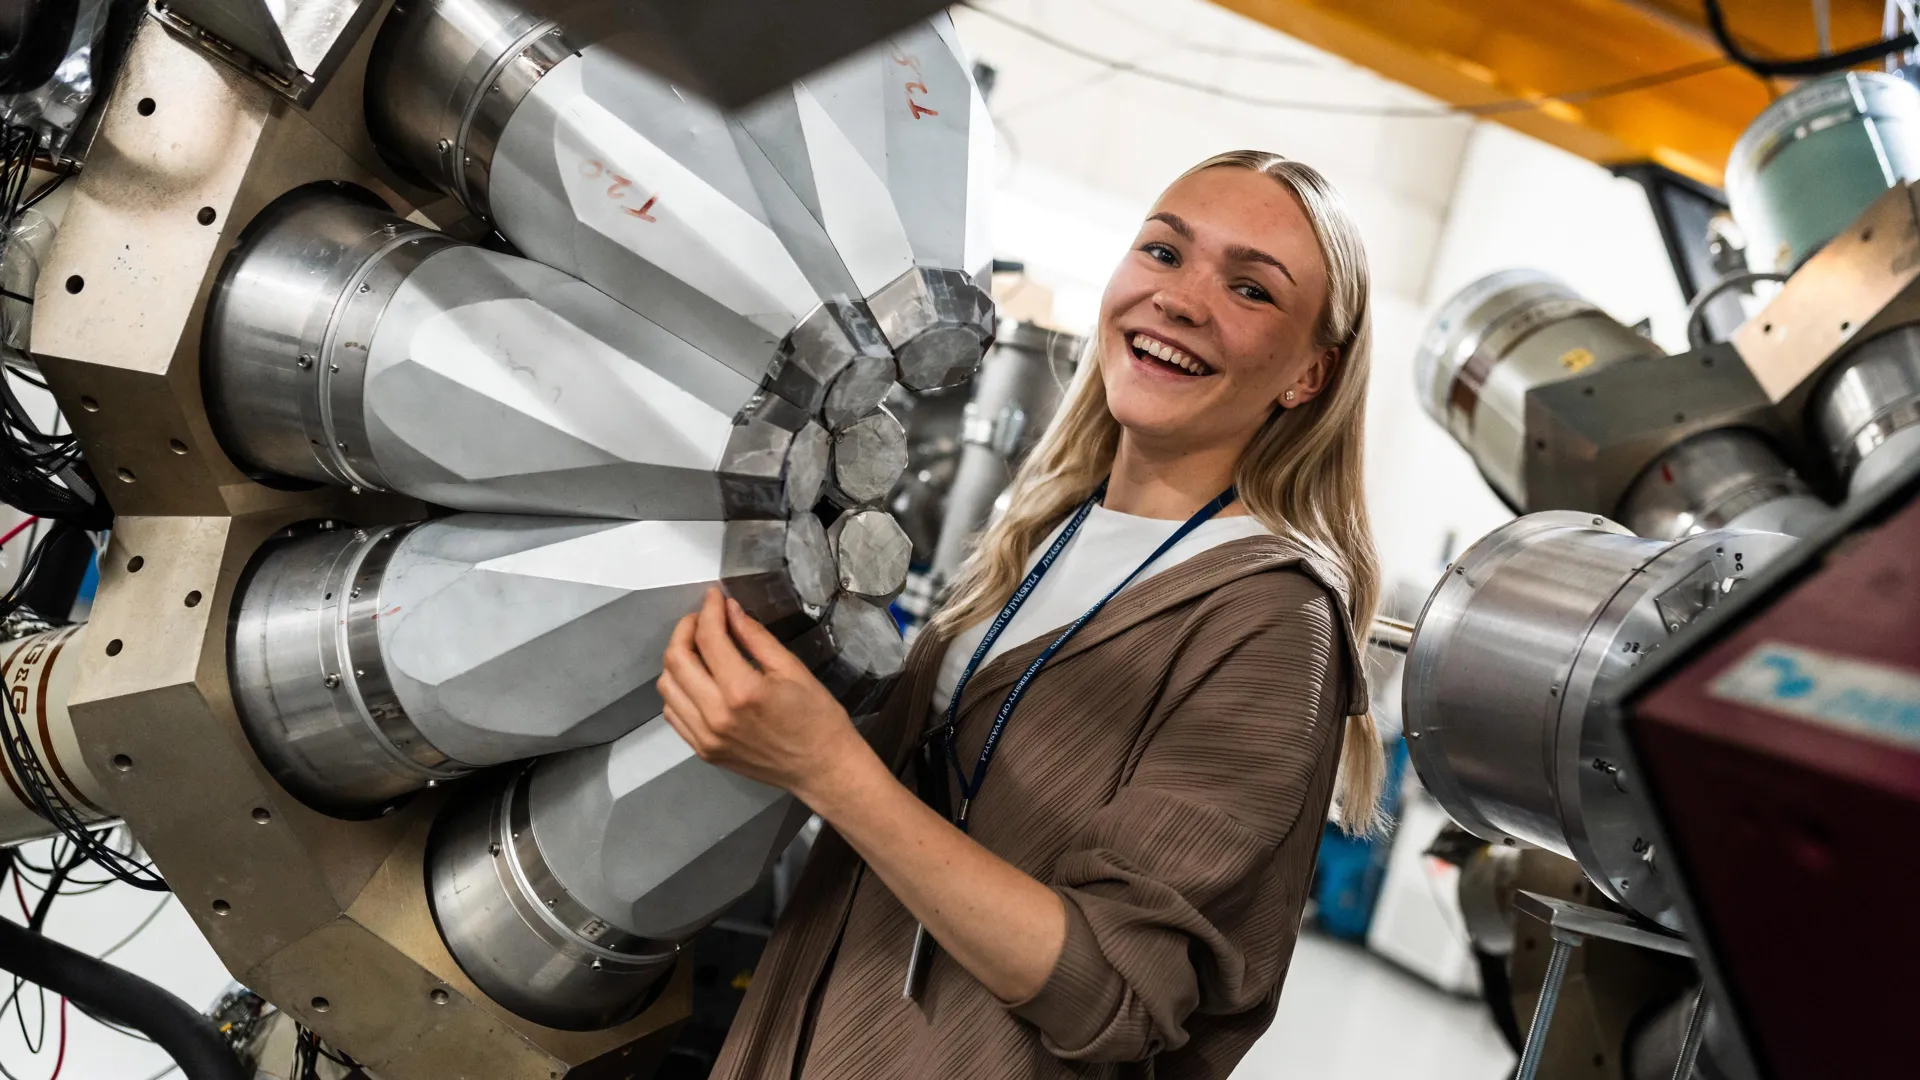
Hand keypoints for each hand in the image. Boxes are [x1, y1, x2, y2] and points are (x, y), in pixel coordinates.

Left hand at [658, 587, 872, 801]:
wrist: (822, 769)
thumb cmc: (817, 717)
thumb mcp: (792, 669)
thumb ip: (756, 638)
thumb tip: (730, 610)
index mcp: (742, 691)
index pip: (708, 638)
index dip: (708, 610)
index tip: (714, 597)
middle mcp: (716, 715)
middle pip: (677, 659)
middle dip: (685, 629)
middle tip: (702, 618)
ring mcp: (705, 737)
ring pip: (667, 686)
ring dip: (677, 659)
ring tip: (698, 648)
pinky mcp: (703, 750)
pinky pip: (673, 713)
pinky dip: (678, 689)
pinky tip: (698, 680)